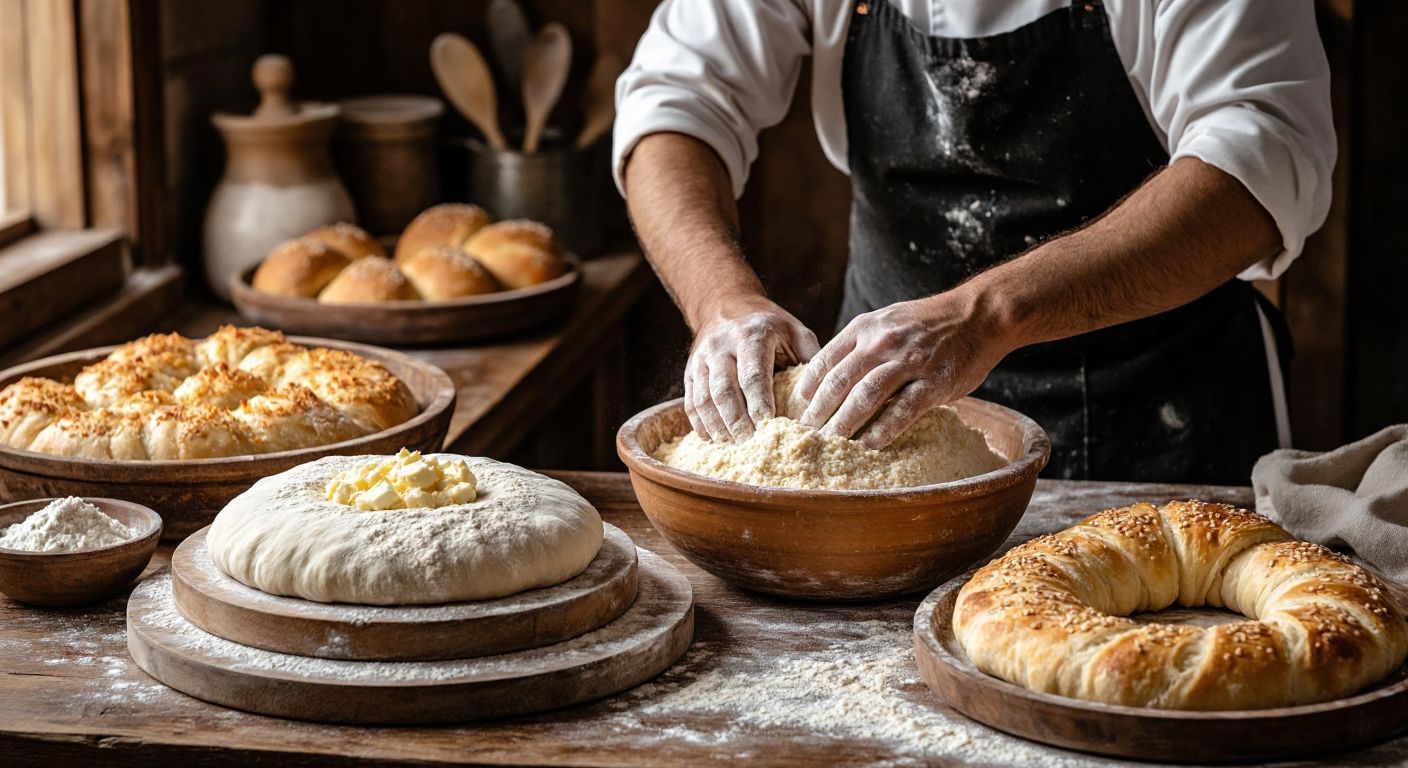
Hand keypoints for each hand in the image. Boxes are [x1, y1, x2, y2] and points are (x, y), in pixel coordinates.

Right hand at [685, 296, 819, 441]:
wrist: (725, 305)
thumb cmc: (769, 325)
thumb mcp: (794, 331)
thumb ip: (811, 358)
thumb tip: (828, 393)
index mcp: (752, 335)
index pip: (753, 373)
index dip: (759, 402)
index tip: (768, 426)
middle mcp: (722, 346)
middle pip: (724, 390)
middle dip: (737, 421)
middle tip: (750, 445)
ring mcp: (701, 359)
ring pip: (704, 398)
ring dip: (717, 426)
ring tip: (733, 447)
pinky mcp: (690, 372)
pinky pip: (691, 402)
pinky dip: (701, 424)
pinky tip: (713, 440)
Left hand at [788, 293, 1010, 448]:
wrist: (978, 314)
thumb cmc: (929, 323)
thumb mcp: (886, 321)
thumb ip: (861, 344)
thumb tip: (832, 376)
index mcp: (865, 327)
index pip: (825, 359)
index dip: (807, 387)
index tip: (796, 408)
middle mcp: (882, 342)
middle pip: (838, 381)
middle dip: (818, 411)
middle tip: (804, 434)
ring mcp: (908, 361)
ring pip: (864, 396)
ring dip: (843, 424)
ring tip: (829, 443)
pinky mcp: (933, 382)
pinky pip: (901, 410)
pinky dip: (882, 431)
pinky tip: (868, 446)